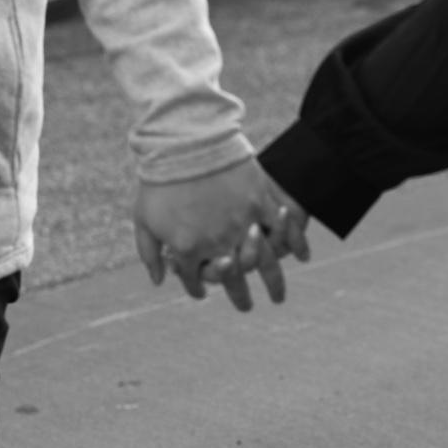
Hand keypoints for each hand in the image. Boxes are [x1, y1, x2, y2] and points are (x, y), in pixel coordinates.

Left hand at [133, 157, 307, 310]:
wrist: (182, 140)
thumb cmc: (158, 180)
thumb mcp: (144, 219)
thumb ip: (149, 254)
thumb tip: (159, 282)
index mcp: (187, 249)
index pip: (195, 281)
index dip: (197, 289)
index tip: (202, 293)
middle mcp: (217, 243)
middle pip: (234, 280)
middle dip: (240, 298)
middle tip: (246, 307)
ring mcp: (241, 224)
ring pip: (263, 263)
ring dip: (274, 284)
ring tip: (278, 297)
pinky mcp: (259, 202)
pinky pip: (282, 231)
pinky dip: (295, 245)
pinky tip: (303, 257)